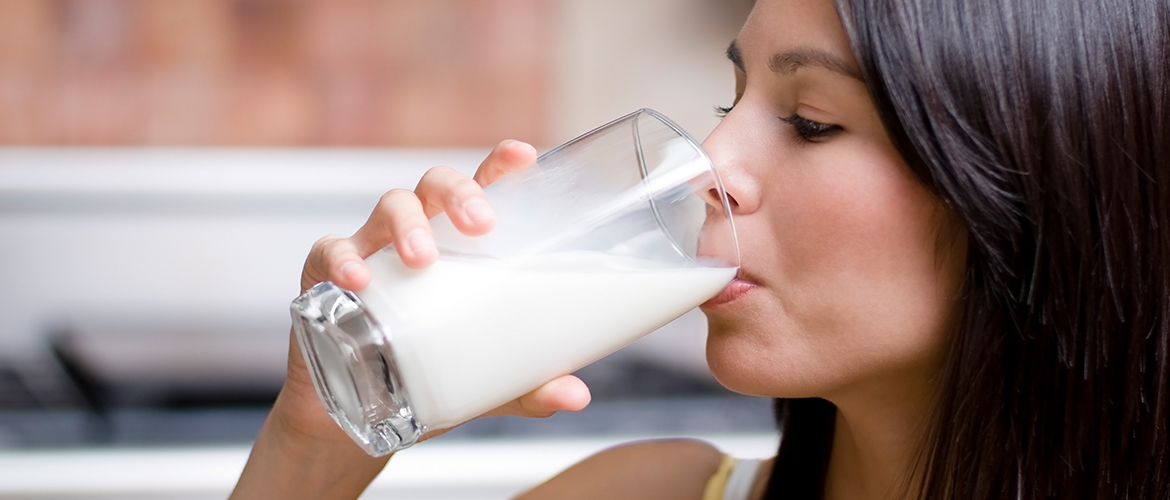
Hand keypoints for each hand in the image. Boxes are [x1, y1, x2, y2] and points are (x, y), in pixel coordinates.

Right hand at [232, 141, 591, 499]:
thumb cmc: (425, 375)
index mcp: (458, 245)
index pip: (482, 189)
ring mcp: (371, 250)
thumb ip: (528, 384)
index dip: (500, 166)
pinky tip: (359, 281)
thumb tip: (577, 398)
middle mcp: (417, 234)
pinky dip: (343, 260)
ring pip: (389, 206)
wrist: (355, 417)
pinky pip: (329, 250)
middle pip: (436, 186)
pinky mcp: (324, 277)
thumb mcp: (483, 382)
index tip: (523, 155)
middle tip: (480, 224)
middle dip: (458, 194)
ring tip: (422, 258)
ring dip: (407, 224)